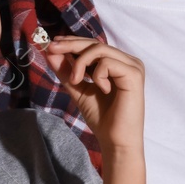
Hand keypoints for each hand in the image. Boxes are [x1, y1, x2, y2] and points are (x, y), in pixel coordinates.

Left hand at [44, 36, 144, 153]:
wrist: (114, 140)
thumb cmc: (101, 118)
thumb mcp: (78, 89)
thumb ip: (66, 71)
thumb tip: (50, 51)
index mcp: (117, 63)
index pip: (92, 45)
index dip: (72, 42)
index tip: (52, 45)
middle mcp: (127, 61)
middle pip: (95, 43)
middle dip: (70, 45)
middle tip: (52, 49)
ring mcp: (133, 66)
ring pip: (99, 49)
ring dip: (80, 63)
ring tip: (75, 81)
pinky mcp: (134, 74)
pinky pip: (107, 63)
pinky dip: (97, 75)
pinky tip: (102, 90)